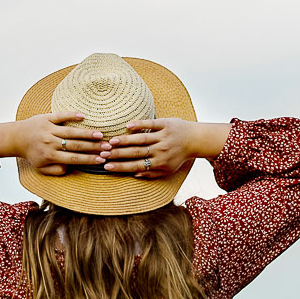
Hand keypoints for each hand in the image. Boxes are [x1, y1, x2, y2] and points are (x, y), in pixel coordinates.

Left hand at [0, 112, 109, 175]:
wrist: (17, 137)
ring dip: (86, 133)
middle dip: (92, 147)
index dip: (88, 159)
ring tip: (100, 134)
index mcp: (50, 155)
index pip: (73, 158)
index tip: (102, 159)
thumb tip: (70, 167)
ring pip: (71, 131)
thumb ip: (56, 170)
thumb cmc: (32, 153)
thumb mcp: (41, 167)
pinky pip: (60, 116)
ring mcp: (48, 129)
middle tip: (107, 147)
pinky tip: (83, 116)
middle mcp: (50, 142)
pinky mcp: (47, 117)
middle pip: (75, 145)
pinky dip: (71, 115)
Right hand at [99, 118, 224, 178]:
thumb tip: (134, 174)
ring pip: (141, 138)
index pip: (136, 166)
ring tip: (111, 141)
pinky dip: (139, 124)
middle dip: (118, 153)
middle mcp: (161, 150)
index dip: (121, 166)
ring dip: (125, 140)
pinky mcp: (166, 124)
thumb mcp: (168, 169)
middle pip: (136, 152)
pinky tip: (127, 125)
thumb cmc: (179, 156)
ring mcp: (164, 136)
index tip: (106, 166)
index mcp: (160, 163)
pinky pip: (151, 123)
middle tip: (103, 153)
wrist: (196, 139)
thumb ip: (151, 173)